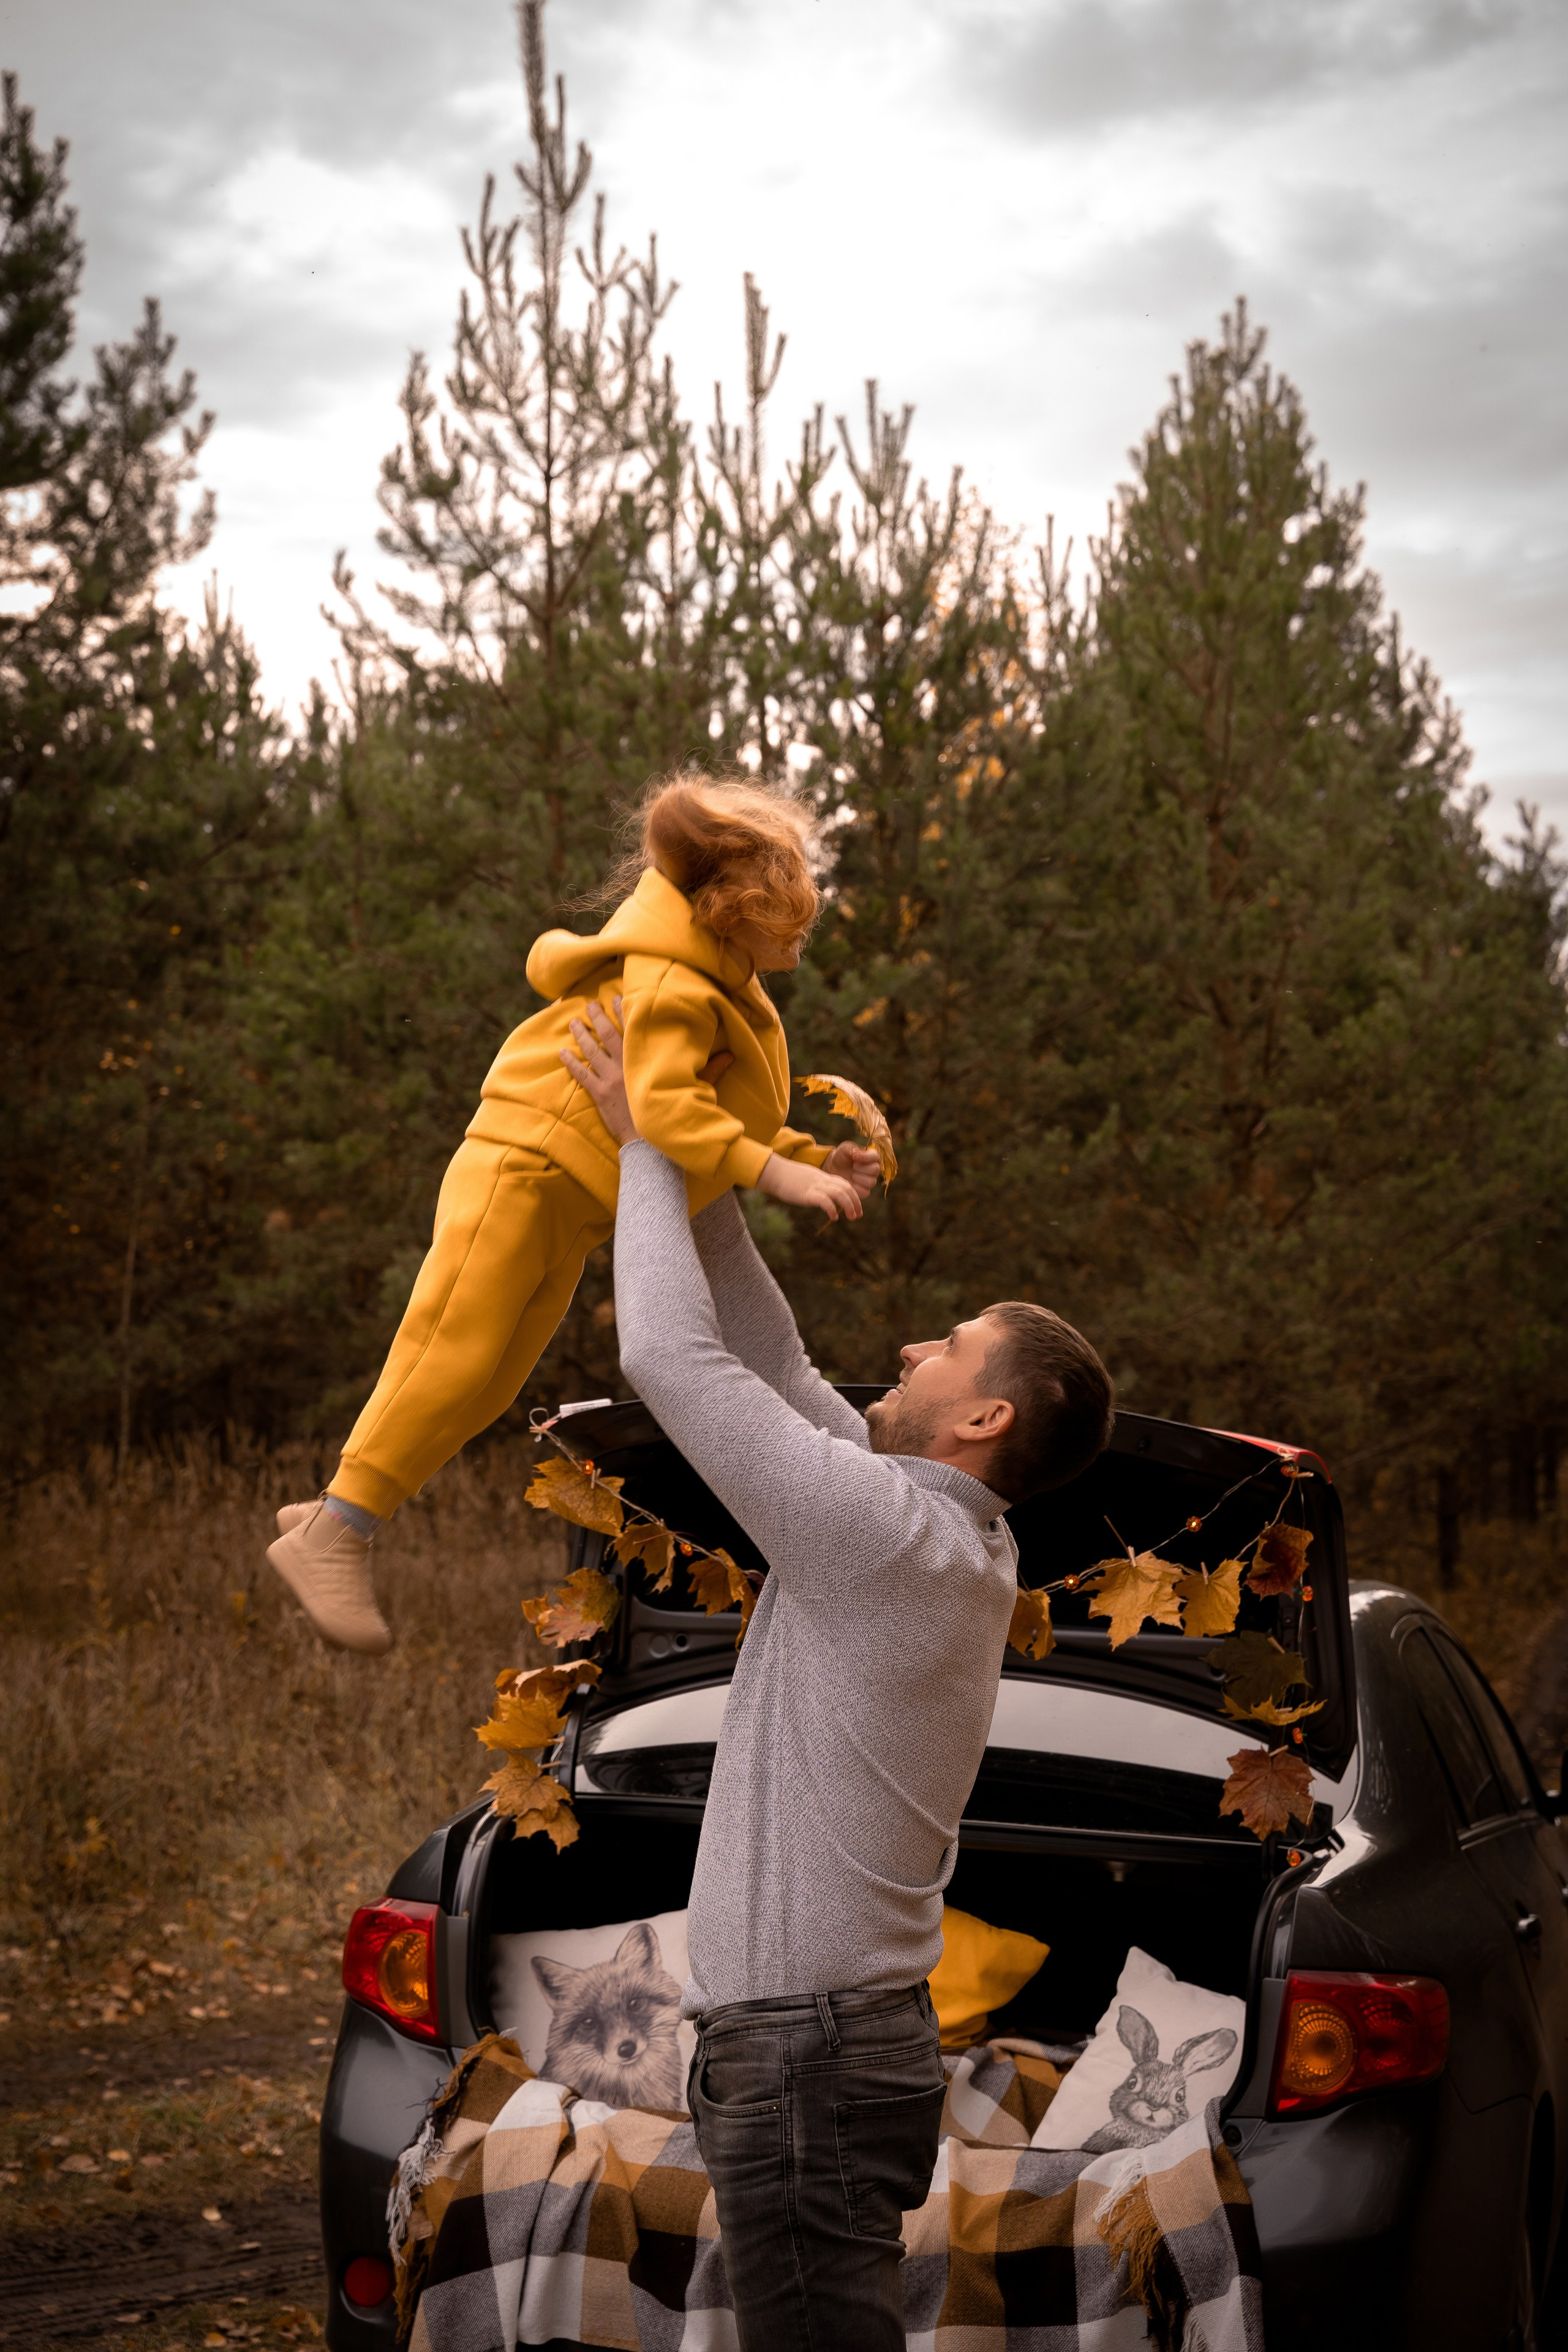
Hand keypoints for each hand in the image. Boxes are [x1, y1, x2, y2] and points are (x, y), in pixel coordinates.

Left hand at [561, 997, 734, 1147]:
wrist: (651, 1145)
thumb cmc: (673, 1115)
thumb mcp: (695, 1089)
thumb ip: (712, 1069)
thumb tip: (731, 1054)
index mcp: (645, 1060)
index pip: (634, 1029)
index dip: (625, 1011)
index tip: (616, 997)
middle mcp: (625, 1065)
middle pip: (608, 1034)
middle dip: (598, 1016)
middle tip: (589, 1003)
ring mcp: (610, 1079)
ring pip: (591, 1051)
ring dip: (582, 1035)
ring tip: (573, 1021)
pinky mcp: (599, 1095)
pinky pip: (581, 1075)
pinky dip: (571, 1063)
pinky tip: (562, 1053)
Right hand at [756, 1151, 864, 1222]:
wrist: (774, 1172)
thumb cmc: (788, 1178)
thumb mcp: (807, 1181)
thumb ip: (817, 1187)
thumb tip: (821, 1197)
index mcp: (823, 1178)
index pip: (845, 1184)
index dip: (854, 1196)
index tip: (858, 1209)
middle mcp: (822, 1181)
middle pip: (846, 1188)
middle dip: (855, 1202)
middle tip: (858, 1215)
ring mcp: (815, 1186)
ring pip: (839, 1193)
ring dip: (849, 1205)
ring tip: (852, 1217)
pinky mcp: (807, 1193)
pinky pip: (824, 1200)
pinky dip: (832, 1208)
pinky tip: (834, 1217)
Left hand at [821, 1142, 880, 1200]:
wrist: (832, 1169)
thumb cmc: (841, 1157)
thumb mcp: (844, 1149)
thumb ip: (851, 1148)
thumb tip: (857, 1153)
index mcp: (871, 1157)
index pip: (876, 1157)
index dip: (865, 1157)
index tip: (854, 1157)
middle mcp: (873, 1170)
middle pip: (875, 1170)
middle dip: (861, 1168)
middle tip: (852, 1166)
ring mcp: (870, 1181)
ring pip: (871, 1182)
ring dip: (858, 1177)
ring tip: (851, 1174)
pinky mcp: (864, 1191)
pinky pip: (865, 1192)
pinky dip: (856, 1187)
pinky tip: (849, 1182)